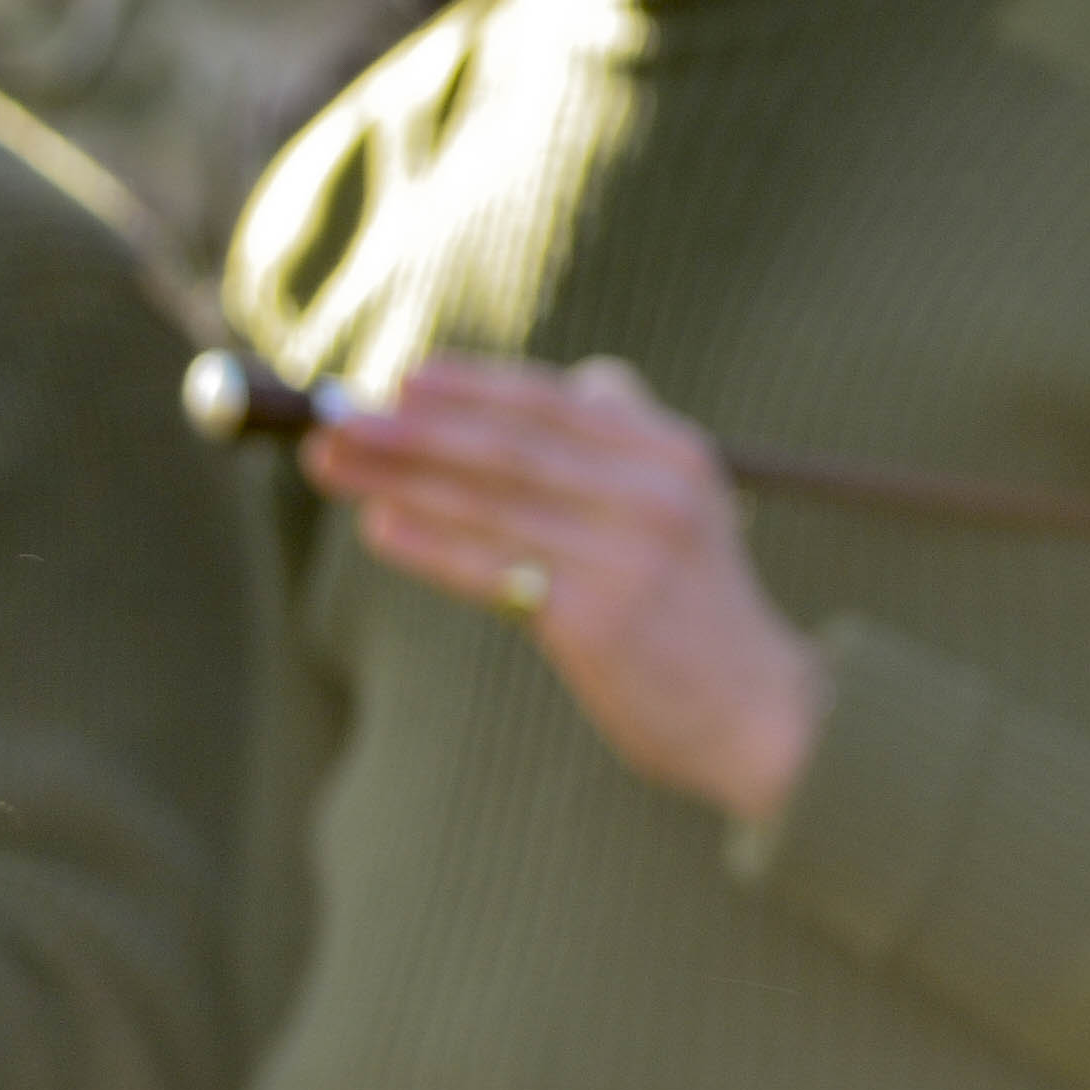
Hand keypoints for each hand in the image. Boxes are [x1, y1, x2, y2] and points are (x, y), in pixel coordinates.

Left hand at [298, 354, 829, 828]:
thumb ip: (621, 440)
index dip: (471, 387)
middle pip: (507, 448)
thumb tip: (554, 377)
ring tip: (328, 461)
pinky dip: (428, 543)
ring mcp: (626, 557)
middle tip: (332, 418)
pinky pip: (492, 570)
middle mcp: (653, 495)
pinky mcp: (597, 620)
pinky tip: (377, 523)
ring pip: (488, 504)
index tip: (401, 379)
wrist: (761, 712)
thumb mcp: (684, 501)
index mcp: (671, 452)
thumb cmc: (694, 600)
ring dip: (397, 477)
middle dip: (410, 429)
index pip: (552, 403)